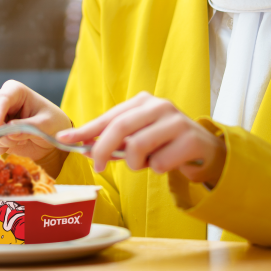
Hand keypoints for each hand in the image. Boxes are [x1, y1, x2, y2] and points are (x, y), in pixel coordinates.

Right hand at [0, 80, 70, 172]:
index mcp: (15, 91)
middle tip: (15, 141)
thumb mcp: (45, 124)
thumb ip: (28, 127)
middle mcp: (0, 100)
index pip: (0, 100)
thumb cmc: (52, 123)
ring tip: (19, 141)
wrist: (50, 136)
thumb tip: (9, 133)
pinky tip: (7, 148)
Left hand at [57, 92, 225, 186]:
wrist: (206, 150)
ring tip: (144, 163)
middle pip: (120, 127)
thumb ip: (114, 142)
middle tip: (97, 166)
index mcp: (142, 101)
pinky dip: (156, 169)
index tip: (64, 140)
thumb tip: (84, 148)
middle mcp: (159, 106)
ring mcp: (176, 121)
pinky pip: (160, 162)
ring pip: (138, 146)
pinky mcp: (191, 139)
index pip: (108, 117)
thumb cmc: (165, 143)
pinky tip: (166, 163)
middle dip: (103, 149)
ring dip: (135, 163)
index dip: (85, 130)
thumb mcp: (138, 138)